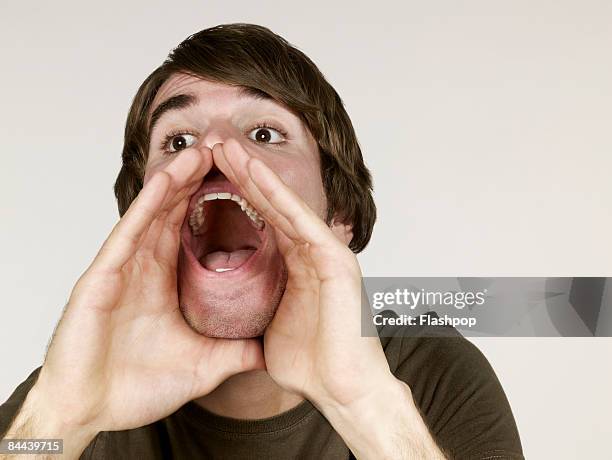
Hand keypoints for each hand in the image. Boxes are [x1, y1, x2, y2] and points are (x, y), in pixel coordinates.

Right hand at [32, 146, 263, 438]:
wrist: (90, 412)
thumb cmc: (136, 388)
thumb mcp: (201, 365)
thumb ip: (234, 354)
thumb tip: (267, 352)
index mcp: (166, 282)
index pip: (195, 232)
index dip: (216, 206)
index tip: (242, 181)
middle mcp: (144, 268)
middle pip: (175, 213)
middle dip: (198, 181)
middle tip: (223, 151)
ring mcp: (122, 269)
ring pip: (152, 214)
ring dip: (176, 181)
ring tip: (202, 152)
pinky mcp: (102, 278)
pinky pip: (128, 233)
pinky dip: (147, 206)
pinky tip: (167, 181)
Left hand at [212, 139, 394, 408]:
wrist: (346, 393)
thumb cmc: (313, 366)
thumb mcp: (270, 329)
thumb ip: (256, 310)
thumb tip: (231, 312)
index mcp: (297, 266)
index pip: (262, 221)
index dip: (235, 196)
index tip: (206, 175)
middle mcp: (313, 253)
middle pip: (271, 205)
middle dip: (241, 174)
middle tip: (213, 144)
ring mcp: (326, 253)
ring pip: (284, 205)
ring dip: (254, 173)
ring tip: (226, 146)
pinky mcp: (336, 260)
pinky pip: (300, 221)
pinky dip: (276, 195)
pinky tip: (253, 172)